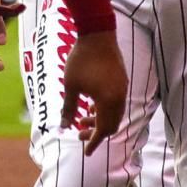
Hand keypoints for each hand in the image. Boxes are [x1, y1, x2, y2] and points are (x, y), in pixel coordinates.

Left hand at [60, 29, 125, 152]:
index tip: (86, 152)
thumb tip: (63, 127)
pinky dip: (105, 109)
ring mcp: (122, 88)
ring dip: (100, 120)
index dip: (94, 142)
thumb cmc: (81, 60)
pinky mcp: (122, 80)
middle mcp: (119, 97)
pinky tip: (91, 105)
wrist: (97, 34)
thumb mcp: (70, 86)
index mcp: (108, 102)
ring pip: (114, 113)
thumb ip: (68, 108)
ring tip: (83, 119)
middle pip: (112, 124)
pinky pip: (116, 102)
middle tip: (80, 134)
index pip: (103, 130)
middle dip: (96, 132)